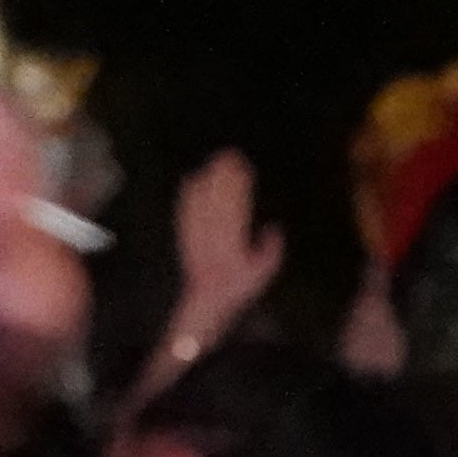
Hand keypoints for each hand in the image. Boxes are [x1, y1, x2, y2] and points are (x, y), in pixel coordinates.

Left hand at [164, 151, 281, 363]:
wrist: (205, 301)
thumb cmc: (237, 289)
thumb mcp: (263, 275)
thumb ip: (271, 250)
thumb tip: (273, 226)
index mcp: (233, 241)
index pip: (236, 205)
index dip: (239, 184)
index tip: (244, 167)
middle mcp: (212, 234)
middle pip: (218, 197)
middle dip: (224, 174)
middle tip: (230, 155)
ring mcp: (196, 233)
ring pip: (201, 199)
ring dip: (208, 178)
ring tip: (215, 161)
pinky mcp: (185, 233)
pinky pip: (186, 209)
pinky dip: (189, 193)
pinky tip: (193, 178)